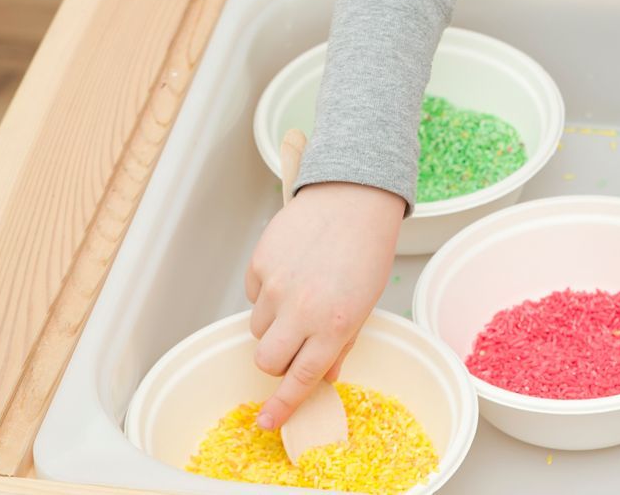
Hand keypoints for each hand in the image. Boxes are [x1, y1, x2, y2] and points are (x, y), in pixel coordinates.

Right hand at [244, 181, 404, 427]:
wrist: (353, 198)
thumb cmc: (366, 248)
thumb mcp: (365, 303)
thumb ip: (343, 341)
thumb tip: (325, 376)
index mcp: (335, 325)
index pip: (302, 379)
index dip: (282, 406)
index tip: (267, 422)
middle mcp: (302, 310)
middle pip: (267, 361)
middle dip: (276, 361)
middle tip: (293, 343)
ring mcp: (277, 286)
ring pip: (257, 328)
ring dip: (273, 323)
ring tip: (299, 293)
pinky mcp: (260, 263)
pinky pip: (253, 293)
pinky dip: (266, 290)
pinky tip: (291, 269)